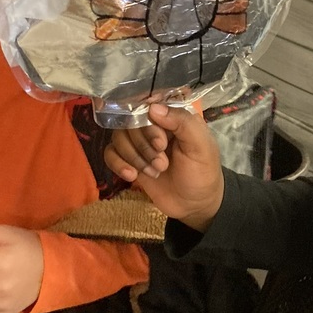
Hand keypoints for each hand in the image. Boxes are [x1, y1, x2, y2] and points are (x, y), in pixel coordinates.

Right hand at [105, 105, 224, 231]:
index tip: (161, 145)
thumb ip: (183, 122)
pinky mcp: (129, 160)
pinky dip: (117, 164)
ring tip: (154, 172)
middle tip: (162, 164)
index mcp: (172, 117)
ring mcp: (139, 143)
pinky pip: (110, 153)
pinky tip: (132, 176)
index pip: (148, 107)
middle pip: (130, 123)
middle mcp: (154, 126)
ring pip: (118, 138)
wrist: (194, 205)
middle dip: (144, 147)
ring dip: (133, 157)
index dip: (149, 126)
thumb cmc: (202, 173)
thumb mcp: (201, 146)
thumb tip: (153, 107)